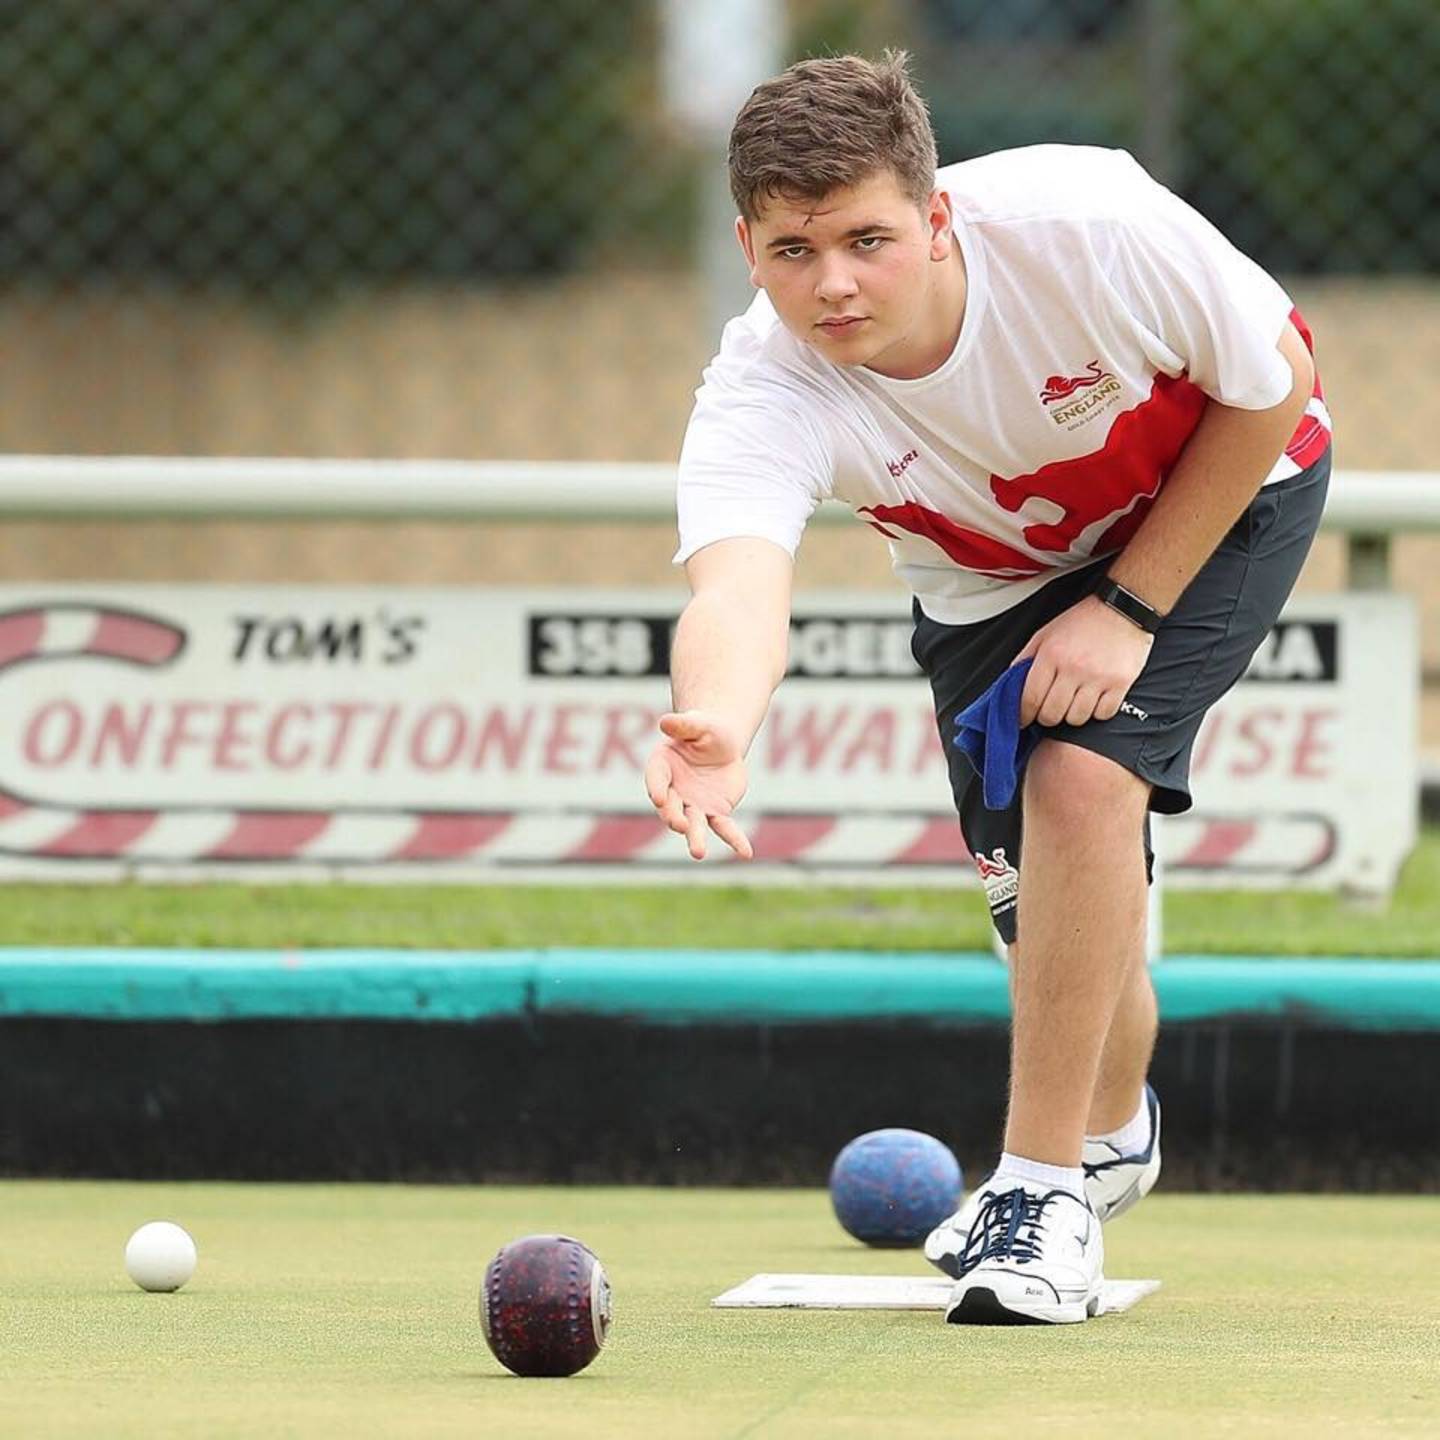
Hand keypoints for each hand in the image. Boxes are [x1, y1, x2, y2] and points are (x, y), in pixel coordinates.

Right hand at [643, 710, 752, 860]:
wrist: (723, 744)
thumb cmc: (706, 729)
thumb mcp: (699, 723)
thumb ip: (685, 725)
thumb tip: (666, 721)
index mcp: (662, 766)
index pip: (656, 779)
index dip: (656, 787)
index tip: (658, 797)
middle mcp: (673, 791)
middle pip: (670, 807)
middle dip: (673, 817)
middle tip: (679, 825)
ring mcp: (693, 805)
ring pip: (693, 824)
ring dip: (695, 838)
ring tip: (698, 853)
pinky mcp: (716, 812)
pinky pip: (725, 828)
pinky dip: (735, 840)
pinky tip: (745, 853)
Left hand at [1015, 595, 1153, 727]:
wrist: (1122, 609)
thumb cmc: (1082, 622)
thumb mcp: (1045, 633)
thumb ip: (1025, 658)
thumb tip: (1011, 684)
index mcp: (1051, 654)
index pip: (1030, 698)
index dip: (1023, 715)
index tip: (1023, 720)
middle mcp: (1074, 667)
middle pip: (1051, 714)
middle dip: (1046, 717)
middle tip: (1049, 710)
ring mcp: (1098, 677)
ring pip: (1076, 718)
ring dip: (1071, 716)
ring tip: (1072, 702)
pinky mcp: (1120, 683)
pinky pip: (1102, 715)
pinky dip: (1096, 713)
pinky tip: (1093, 700)